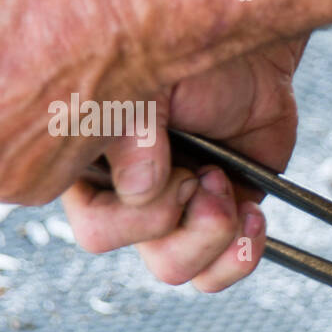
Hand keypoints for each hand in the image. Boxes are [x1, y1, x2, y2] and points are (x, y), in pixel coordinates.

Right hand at [62, 39, 303, 291]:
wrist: (248, 55)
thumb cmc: (186, 59)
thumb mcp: (142, 84)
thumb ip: (125, 131)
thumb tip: (139, 188)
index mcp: (79, 164)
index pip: (81, 218)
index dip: (128, 202)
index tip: (159, 154)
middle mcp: (116, 196)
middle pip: (116, 245)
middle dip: (165, 209)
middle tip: (199, 171)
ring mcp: (168, 214)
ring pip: (170, 268)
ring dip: (207, 230)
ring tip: (223, 183)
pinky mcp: (217, 225)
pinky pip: (214, 276)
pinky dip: (237, 255)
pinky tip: (251, 214)